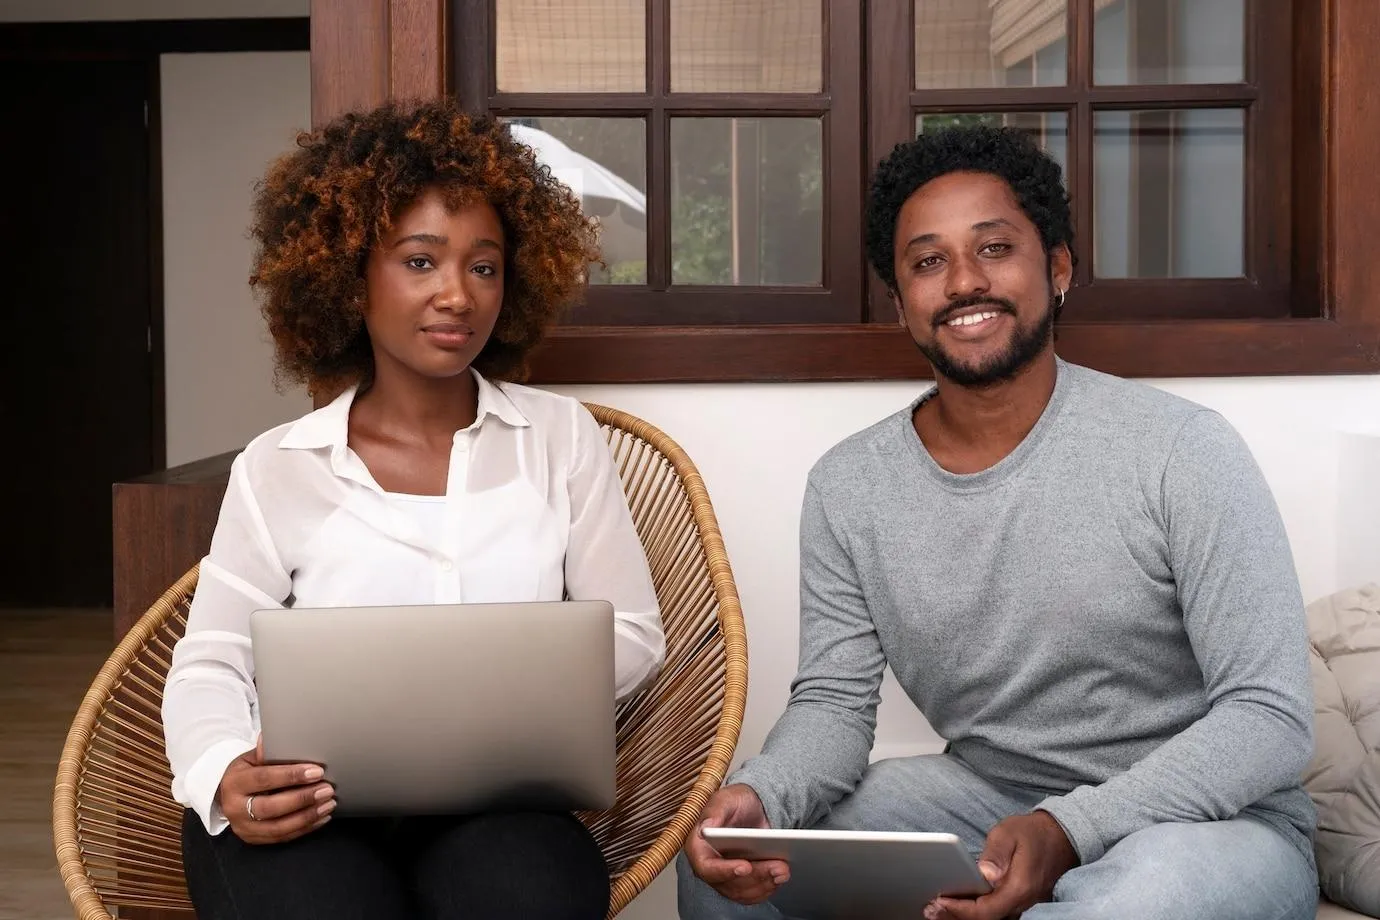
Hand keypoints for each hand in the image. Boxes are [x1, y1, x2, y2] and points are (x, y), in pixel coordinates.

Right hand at [217, 738, 335, 844]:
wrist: (226, 795)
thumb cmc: (245, 772)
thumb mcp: (249, 758)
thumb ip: (264, 751)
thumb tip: (270, 737)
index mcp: (234, 782)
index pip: (264, 778)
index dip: (292, 776)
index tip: (317, 771)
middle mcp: (235, 807)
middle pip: (271, 807)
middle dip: (302, 799)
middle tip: (327, 789)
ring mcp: (243, 827)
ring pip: (278, 827)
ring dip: (307, 816)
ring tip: (328, 804)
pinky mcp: (253, 839)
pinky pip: (282, 838)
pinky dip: (304, 828)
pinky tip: (321, 817)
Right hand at [682, 784, 789, 904]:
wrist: (754, 809)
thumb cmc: (736, 802)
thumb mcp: (727, 798)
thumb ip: (715, 811)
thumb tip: (705, 828)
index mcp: (699, 846)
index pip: (706, 867)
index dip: (724, 871)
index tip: (746, 866)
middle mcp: (709, 866)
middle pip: (728, 883)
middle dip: (755, 877)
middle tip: (778, 867)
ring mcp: (725, 877)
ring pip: (742, 892)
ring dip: (765, 884)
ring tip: (783, 870)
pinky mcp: (740, 883)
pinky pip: (752, 895)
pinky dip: (767, 888)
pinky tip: (780, 877)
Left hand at [926, 811, 1077, 919]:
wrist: (1061, 836)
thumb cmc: (1032, 832)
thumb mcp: (1009, 833)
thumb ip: (995, 854)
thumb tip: (985, 874)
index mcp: (1020, 887)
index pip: (986, 910)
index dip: (961, 909)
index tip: (940, 901)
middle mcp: (1023, 902)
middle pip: (987, 919)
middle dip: (957, 916)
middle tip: (931, 909)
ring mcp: (1025, 904)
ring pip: (993, 918)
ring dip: (966, 916)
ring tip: (940, 909)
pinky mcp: (1022, 901)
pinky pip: (999, 913)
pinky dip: (978, 912)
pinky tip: (961, 905)